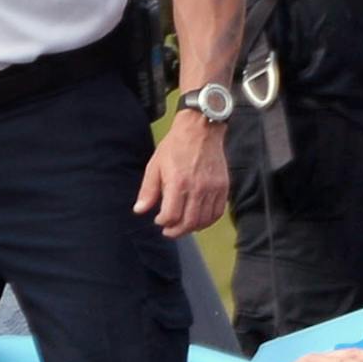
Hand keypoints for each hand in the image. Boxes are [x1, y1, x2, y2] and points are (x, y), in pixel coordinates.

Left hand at [134, 113, 229, 236]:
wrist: (201, 130)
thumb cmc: (176, 146)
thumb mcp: (155, 165)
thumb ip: (148, 190)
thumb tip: (140, 210)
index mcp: (178, 183)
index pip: (171, 216)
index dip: (163, 222)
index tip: (159, 220)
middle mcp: (197, 188)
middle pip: (189, 222)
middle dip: (176, 231)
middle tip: (169, 231)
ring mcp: (212, 188)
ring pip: (204, 220)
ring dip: (192, 228)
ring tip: (183, 226)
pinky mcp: (223, 187)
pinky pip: (217, 212)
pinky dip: (208, 221)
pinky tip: (199, 219)